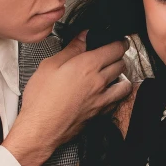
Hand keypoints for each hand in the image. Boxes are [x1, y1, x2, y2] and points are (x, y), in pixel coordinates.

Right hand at [3, 36, 131, 165]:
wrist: (40, 128)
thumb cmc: (41, 99)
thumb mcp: (50, 65)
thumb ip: (71, 49)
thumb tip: (83, 37)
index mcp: (88, 66)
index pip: (116, 48)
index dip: (119, 42)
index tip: (118, 41)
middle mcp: (99, 82)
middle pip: (122, 64)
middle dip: (119, 57)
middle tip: (113, 55)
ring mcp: (102, 99)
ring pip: (125, 84)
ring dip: (121, 76)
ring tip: (113, 73)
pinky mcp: (100, 114)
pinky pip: (117, 100)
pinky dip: (117, 94)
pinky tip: (108, 92)